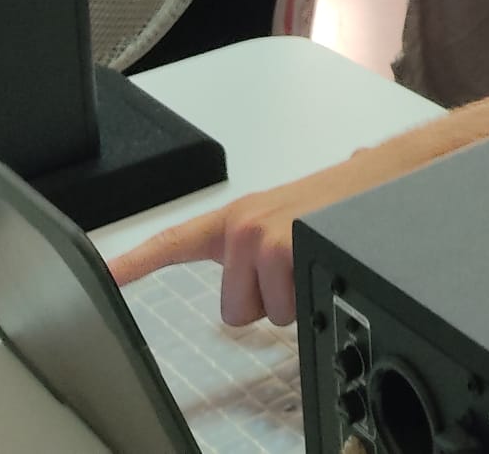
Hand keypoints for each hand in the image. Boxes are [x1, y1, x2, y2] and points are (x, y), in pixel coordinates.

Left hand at [108, 149, 390, 324]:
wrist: (389, 176)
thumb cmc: (345, 201)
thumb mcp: (289, 220)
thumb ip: (259, 245)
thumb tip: (264, 260)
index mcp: (237, 219)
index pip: (173, 243)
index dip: (131, 266)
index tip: (98, 278)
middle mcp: (243, 226)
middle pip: (235, 309)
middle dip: (270, 301)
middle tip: (300, 266)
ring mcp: (262, 238)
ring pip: (266, 312)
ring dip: (294, 298)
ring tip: (318, 259)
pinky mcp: (284, 250)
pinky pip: (287, 309)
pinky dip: (309, 298)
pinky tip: (325, 265)